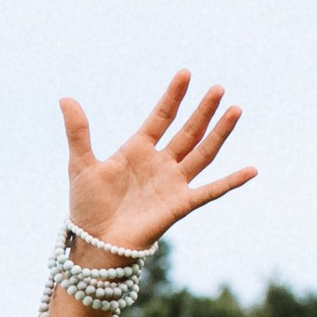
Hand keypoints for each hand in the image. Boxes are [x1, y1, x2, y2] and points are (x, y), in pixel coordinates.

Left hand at [59, 71, 254, 254]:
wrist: (95, 243)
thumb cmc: (86, 206)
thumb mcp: (80, 163)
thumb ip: (78, 131)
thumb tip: (65, 98)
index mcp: (137, 150)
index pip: (160, 116)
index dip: (173, 96)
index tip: (185, 73)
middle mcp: (160, 163)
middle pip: (187, 131)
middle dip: (202, 110)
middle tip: (218, 88)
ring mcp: (173, 183)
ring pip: (203, 153)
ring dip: (219, 133)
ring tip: (235, 109)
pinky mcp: (181, 205)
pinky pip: (211, 191)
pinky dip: (231, 182)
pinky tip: (251, 170)